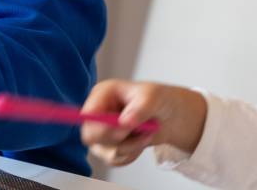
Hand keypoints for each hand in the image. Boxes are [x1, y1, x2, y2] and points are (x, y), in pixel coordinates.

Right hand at [80, 80, 206, 166]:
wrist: (169, 115)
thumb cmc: (158, 99)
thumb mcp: (152, 97)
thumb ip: (138, 109)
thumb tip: (124, 122)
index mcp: (101, 95)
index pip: (88, 115)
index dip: (102, 127)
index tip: (125, 130)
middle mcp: (97, 113)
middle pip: (91, 137)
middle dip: (117, 139)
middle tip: (137, 132)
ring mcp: (101, 131)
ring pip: (105, 151)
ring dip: (130, 147)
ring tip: (146, 134)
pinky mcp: (108, 146)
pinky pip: (114, 160)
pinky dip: (131, 155)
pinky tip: (141, 142)